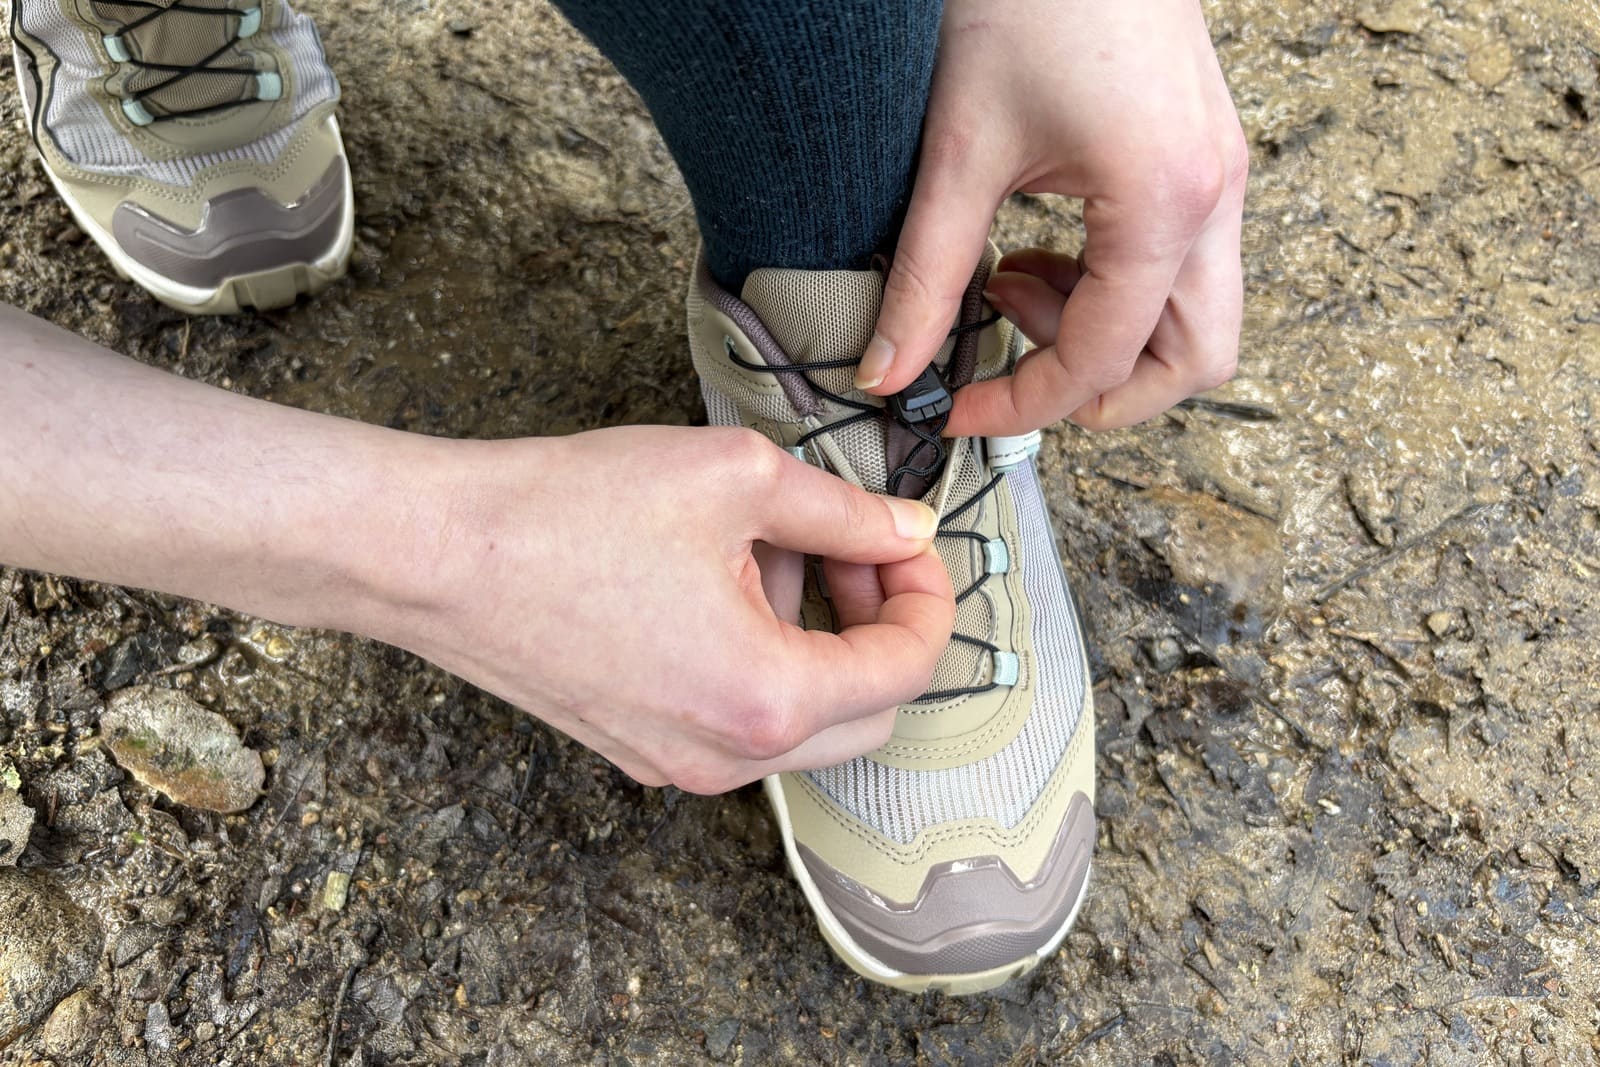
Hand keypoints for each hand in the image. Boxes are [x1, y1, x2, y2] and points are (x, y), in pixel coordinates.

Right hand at [388, 426, 955, 794]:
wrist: (436, 555)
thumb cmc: (569, 511)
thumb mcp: (736, 478)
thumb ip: (845, 511)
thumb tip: (905, 529)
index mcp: (768, 698)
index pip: (908, 668)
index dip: (929, 593)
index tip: (907, 539)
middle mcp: (729, 757)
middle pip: (868, 713)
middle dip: (880, 625)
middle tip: (855, 549)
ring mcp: (678, 766)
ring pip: (803, 721)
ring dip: (817, 641)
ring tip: (766, 551)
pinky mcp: (638, 751)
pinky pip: (738, 721)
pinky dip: (759, 660)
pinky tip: (715, 584)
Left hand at [859, 0, 1247, 433]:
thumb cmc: (1021, 3)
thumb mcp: (959, 153)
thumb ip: (925, 278)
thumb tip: (887, 375)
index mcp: (1164, 201)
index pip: (1105, 360)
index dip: (1024, 404)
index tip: (956, 411)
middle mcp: (1214, 197)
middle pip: (1192, 363)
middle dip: (1101, 391)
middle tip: (1011, 365)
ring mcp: (1221, 176)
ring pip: (1198, 321)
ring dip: (1110, 338)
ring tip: (1011, 285)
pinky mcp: (1205, 158)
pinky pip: (1183, 267)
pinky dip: (1116, 290)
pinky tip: (1039, 251)